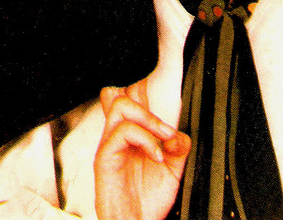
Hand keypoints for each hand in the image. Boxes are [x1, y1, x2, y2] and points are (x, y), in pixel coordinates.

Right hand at [94, 78, 190, 219]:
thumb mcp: (174, 169)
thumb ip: (178, 146)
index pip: (131, 99)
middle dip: (143, 94)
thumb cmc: (149, 202)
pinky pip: (121, 132)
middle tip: (164, 121)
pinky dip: (145, 139)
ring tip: (164, 138)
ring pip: (121, 106)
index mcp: (133, 135)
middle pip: (121, 94)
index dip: (140, 84)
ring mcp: (110, 146)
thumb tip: (178, 133)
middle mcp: (119, 136)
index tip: (152, 81)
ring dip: (148, 118)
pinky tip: (156, 155)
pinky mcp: (104, 158)